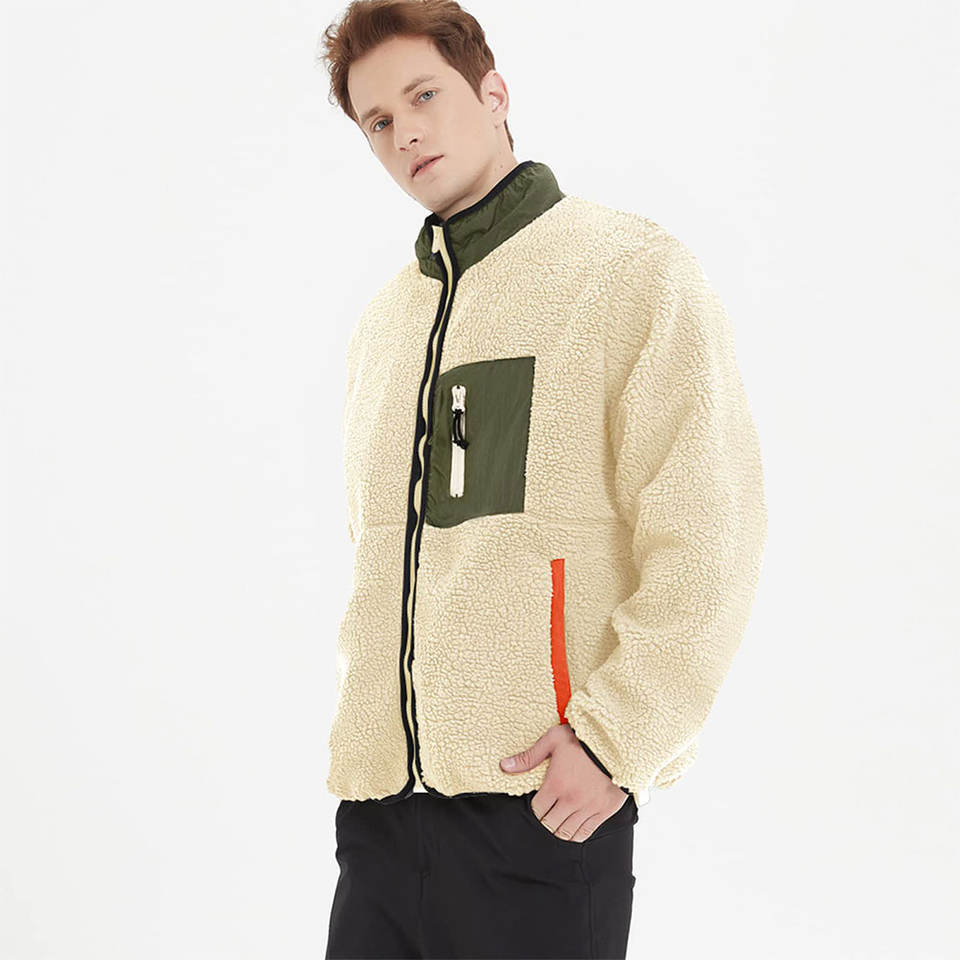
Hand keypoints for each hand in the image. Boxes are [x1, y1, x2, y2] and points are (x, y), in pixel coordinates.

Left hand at [499, 722, 627, 841]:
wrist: (617, 743)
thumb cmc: (584, 739)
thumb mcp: (553, 740)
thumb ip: (528, 757)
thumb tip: (505, 765)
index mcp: (555, 784)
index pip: (537, 809)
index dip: (535, 808)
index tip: (539, 802)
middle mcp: (571, 801)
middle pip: (550, 824)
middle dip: (546, 820)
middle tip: (548, 813)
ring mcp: (588, 808)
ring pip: (567, 833)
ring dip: (559, 830)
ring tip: (558, 822)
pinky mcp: (604, 811)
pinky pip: (586, 833)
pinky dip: (576, 834)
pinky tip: (573, 828)